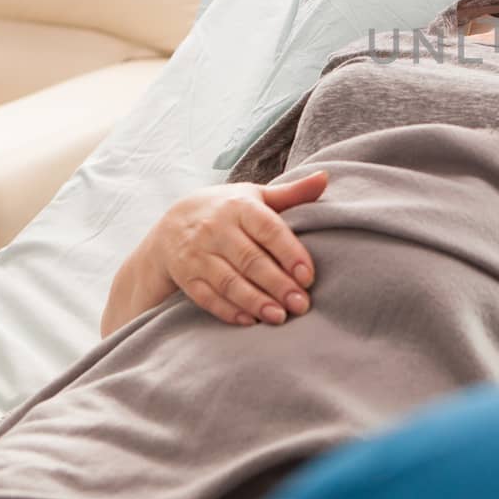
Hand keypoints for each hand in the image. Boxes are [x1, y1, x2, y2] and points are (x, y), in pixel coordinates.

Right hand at [141, 171, 327, 326]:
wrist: (173, 222)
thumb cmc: (228, 210)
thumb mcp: (256, 196)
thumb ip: (292, 192)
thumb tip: (325, 178)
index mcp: (239, 206)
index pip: (268, 230)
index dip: (290, 253)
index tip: (308, 277)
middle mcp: (216, 229)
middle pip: (250, 260)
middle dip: (277, 284)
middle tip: (301, 305)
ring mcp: (197, 253)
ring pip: (229, 282)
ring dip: (255, 302)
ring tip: (280, 317)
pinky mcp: (185, 275)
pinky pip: (207, 297)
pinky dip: (228, 311)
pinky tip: (250, 321)